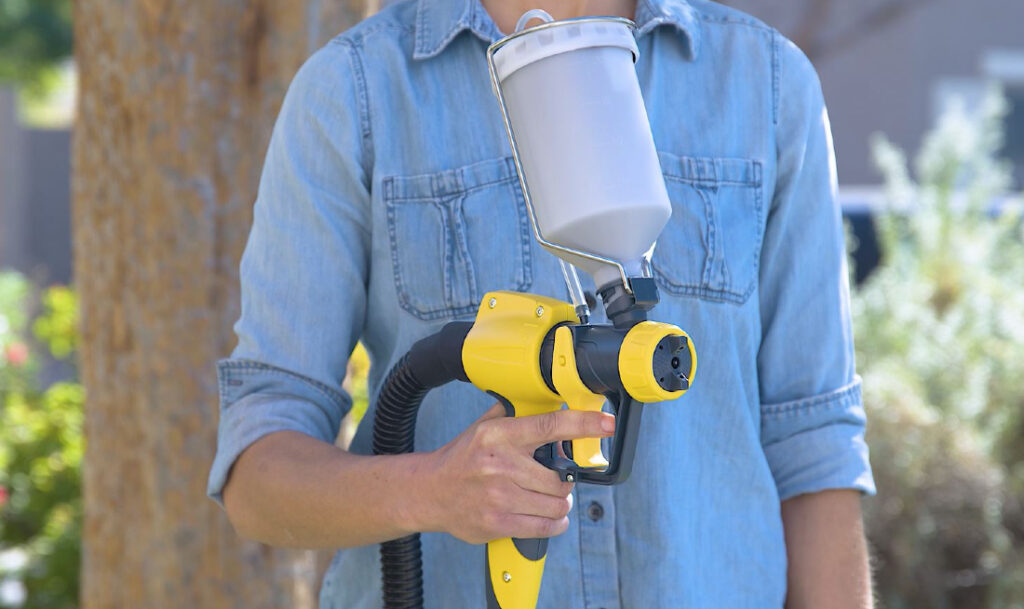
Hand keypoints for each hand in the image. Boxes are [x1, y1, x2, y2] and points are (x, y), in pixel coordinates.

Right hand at [418, 403, 614, 543]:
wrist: (429, 492)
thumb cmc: (461, 458)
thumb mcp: (483, 426)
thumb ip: (514, 412)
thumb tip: (546, 398)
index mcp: (499, 435)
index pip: (550, 426)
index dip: (584, 423)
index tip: (606, 423)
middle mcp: (500, 464)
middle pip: (560, 478)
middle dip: (565, 481)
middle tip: (555, 479)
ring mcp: (499, 496)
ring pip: (557, 504)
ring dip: (559, 503)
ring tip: (546, 497)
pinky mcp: (497, 522)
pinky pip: (545, 527)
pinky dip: (554, 523)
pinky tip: (547, 515)